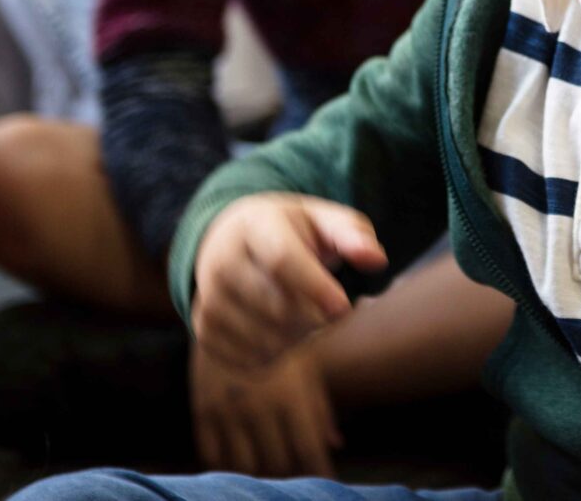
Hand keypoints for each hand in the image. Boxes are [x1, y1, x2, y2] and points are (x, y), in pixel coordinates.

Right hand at [191, 193, 386, 370]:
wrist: (229, 239)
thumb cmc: (290, 231)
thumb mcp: (321, 220)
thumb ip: (352, 235)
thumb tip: (377, 259)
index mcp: (255, 226)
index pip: (283, 261)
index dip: (316, 288)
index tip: (344, 308)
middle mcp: (222, 261)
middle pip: (278, 308)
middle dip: (316, 318)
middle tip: (329, 310)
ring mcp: (209, 297)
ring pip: (265, 340)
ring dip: (299, 340)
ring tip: (307, 318)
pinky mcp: (204, 328)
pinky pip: (249, 360)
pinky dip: (276, 356)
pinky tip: (283, 333)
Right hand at [191, 339, 342, 476]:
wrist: (233, 299)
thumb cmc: (283, 332)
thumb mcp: (308, 361)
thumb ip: (320, 404)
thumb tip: (336, 444)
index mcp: (289, 391)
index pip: (307, 449)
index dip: (319, 472)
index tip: (327, 485)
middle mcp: (257, 402)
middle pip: (277, 464)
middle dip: (291, 479)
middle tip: (299, 482)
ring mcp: (226, 406)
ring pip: (243, 464)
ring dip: (259, 476)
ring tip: (272, 479)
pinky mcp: (203, 405)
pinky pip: (211, 453)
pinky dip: (225, 467)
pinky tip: (239, 468)